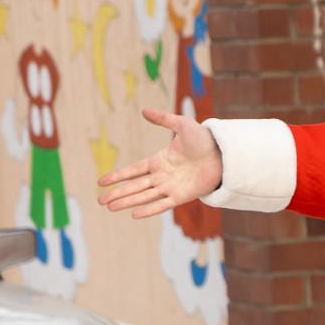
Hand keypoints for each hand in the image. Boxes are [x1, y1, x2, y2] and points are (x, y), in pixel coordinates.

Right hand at [96, 107, 223, 218]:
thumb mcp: (182, 125)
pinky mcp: (183, 196)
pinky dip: (149, 209)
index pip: (133, 170)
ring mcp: (171, 187)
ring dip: (127, 202)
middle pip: (135, 186)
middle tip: (100, 201)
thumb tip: (144, 110)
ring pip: (144, 196)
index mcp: (158, 161)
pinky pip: (163, 204)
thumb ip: (164, 119)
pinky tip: (134, 214)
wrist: (224, 153)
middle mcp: (162, 176)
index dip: (117, 176)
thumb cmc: (204, 140)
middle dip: (117, 193)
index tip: (100, 182)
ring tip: (110, 208)